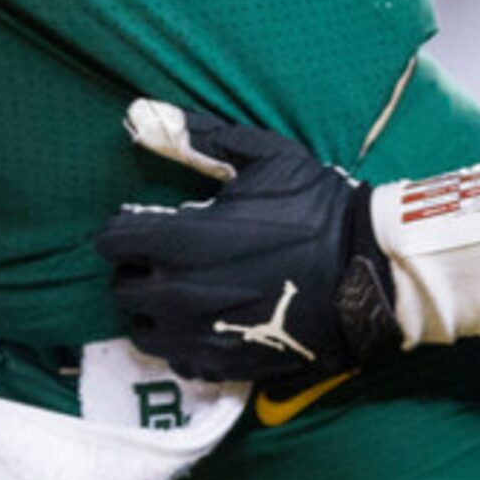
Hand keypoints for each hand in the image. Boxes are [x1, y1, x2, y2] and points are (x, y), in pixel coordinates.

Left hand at [97, 101, 400, 384]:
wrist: (368, 272)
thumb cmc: (316, 209)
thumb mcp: (265, 157)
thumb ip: (199, 139)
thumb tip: (143, 113)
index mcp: (180, 241)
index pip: (112, 241)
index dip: (124, 228)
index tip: (145, 223)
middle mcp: (177, 294)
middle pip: (121, 288)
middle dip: (135, 269)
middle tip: (162, 258)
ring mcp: (199, 336)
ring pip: (142, 330)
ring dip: (150, 310)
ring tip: (177, 292)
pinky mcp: (223, 366)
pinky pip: (177, 360)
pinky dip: (181, 343)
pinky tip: (203, 324)